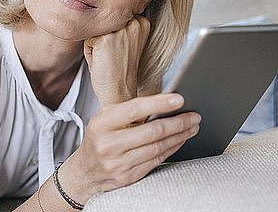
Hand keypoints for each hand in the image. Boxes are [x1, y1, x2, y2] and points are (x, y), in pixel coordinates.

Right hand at [60, 93, 200, 201]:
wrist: (84, 172)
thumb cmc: (99, 138)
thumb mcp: (105, 118)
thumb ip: (129, 110)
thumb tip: (163, 101)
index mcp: (102, 124)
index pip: (135, 110)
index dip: (159, 103)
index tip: (179, 99)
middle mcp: (108, 144)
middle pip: (152, 132)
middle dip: (178, 122)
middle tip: (194, 116)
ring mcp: (118, 163)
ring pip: (157, 147)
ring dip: (179, 136)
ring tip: (191, 126)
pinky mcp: (127, 177)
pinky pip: (156, 161)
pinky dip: (172, 148)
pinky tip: (180, 140)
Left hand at [83, 16, 150, 105]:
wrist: (120, 92)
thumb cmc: (121, 70)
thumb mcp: (126, 41)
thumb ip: (121, 25)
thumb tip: (99, 11)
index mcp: (142, 22)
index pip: (115, 17)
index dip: (113, 34)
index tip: (121, 50)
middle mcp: (134, 23)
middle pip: (105, 20)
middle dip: (104, 36)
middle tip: (113, 55)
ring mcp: (120, 30)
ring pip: (95, 28)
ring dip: (96, 43)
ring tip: (107, 58)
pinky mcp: (104, 39)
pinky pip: (87, 39)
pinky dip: (89, 51)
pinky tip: (101, 61)